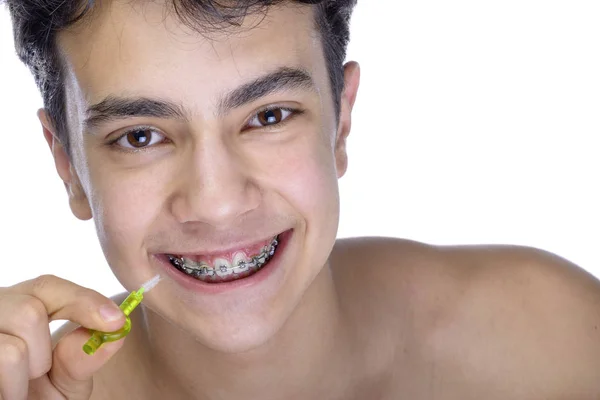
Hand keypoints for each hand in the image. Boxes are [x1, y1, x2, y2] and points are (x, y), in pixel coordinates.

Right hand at [0, 275, 125, 399]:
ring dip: (23, 379)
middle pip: (30, 311)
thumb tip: (116, 333)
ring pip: (13, 348)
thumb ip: (84, 358)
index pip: (48, 286)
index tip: (116, 321)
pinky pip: (1, 359)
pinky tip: (3, 394)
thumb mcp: (64, 384)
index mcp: (19, 307)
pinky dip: (9, 389)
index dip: (84, 301)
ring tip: (14, 390)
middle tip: (35, 375)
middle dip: (43, 353)